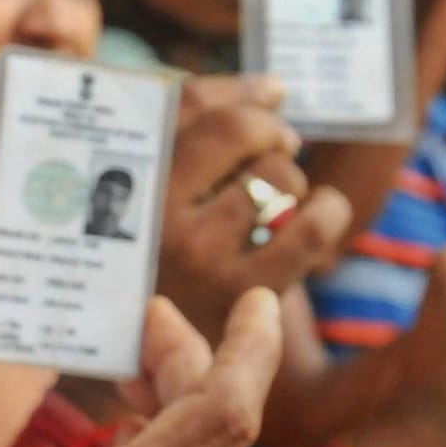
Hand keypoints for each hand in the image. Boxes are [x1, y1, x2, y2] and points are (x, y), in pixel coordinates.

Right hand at [155, 75, 351, 342]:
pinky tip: (322, 211)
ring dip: (290, 176)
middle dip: (270, 131)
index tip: (272, 91)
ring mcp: (195, 253)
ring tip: (278, 196)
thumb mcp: (135, 192)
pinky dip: (328, 211)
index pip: (189, 102)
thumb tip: (274, 88)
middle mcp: (149, 211)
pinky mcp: (237, 293)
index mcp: (117, 175)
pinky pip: (310, 230)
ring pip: (277, 176)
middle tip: (276, 147)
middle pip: (236, 129)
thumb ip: (181, 131)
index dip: (241, 89)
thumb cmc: (142, 259)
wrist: (136, 357)